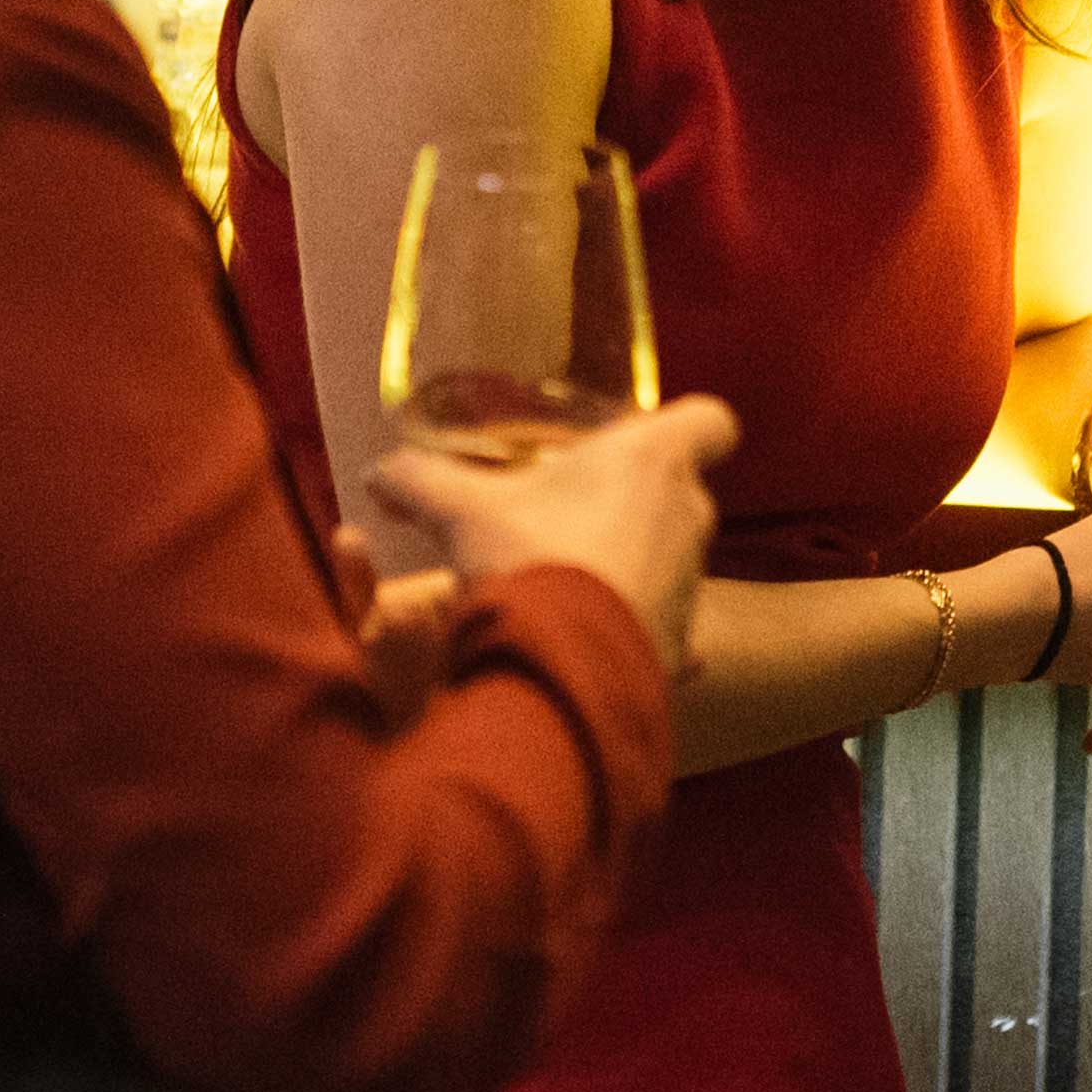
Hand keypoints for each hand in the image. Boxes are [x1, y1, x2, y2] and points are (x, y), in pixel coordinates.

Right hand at [358, 392, 730, 664]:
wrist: (558, 671)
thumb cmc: (527, 560)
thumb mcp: (459, 510)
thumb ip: (419, 480)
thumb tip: (379, 473)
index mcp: (654, 461)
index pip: (711, 420)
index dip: (687, 424)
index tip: (644, 435)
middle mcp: (688, 516)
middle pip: (679, 490)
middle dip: (632, 497)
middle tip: (571, 507)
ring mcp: (690, 584)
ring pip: (669, 555)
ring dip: (629, 558)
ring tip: (564, 573)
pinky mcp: (679, 643)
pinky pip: (662, 621)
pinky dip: (632, 622)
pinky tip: (585, 631)